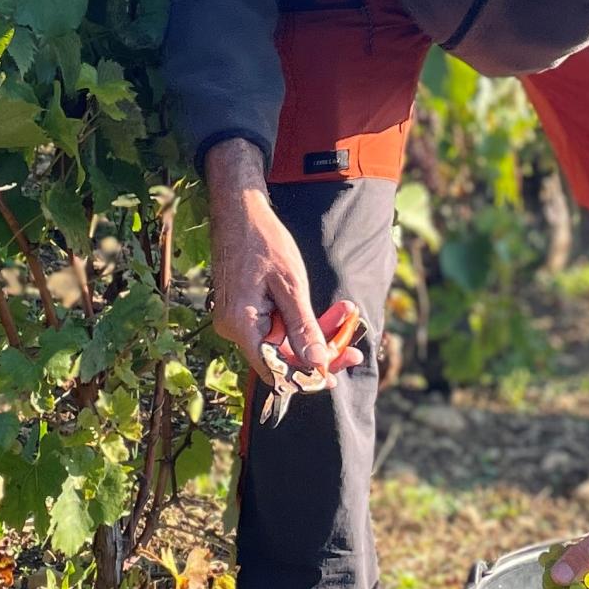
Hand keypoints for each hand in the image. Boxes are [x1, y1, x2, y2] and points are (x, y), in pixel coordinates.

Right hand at [205, 138, 363, 384]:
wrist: (241, 211)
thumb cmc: (264, 241)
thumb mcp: (292, 285)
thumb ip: (303, 328)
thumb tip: (317, 364)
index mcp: (241, 324)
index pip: (275, 369)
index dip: (306, 377)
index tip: (335, 375)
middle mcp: (234, 329)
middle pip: (281, 358)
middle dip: (319, 353)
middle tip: (354, 350)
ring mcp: (238, 321)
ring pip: (282, 342)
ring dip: (315, 333)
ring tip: (346, 314)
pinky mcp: (246, 312)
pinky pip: (276, 328)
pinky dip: (301, 322)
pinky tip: (331, 312)